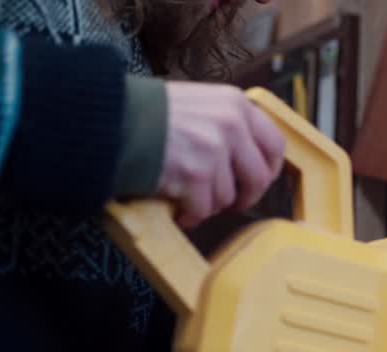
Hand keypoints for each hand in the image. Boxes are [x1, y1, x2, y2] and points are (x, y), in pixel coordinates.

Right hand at [158, 81, 284, 227]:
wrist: (112, 120)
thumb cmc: (149, 114)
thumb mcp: (199, 103)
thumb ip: (227, 124)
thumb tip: (249, 157)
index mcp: (235, 105)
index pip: (275, 144)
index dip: (269, 170)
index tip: (258, 181)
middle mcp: (230, 125)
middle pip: (259, 178)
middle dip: (244, 197)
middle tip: (229, 203)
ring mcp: (214, 150)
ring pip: (228, 197)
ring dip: (208, 203)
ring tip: (187, 194)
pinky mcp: (195, 175)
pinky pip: (204, 209)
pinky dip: (189, 214)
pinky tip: (177, 207)